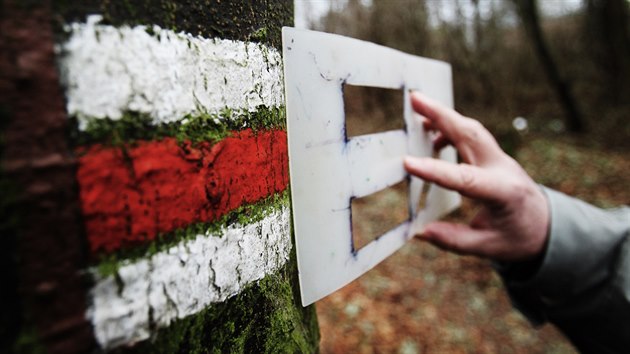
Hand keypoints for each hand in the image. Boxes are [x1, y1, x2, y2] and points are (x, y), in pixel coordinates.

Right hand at [404, 92, 548, 261]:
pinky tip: (432, 136)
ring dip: (445, 115)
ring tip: (417, 107)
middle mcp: (502, 169)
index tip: (408, 162)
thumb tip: (420, 232)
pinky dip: (451, 128)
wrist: (547, 225)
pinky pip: (472, 134)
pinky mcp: (494, 155)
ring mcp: (500, 158)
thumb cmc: (518, 237)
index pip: (465, 179)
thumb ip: (454, 239)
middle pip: (471, 135)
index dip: (435, 170)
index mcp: (502, 193)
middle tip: (414, 98)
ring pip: (471, 129)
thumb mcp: (488, 247)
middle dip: (442, 115)